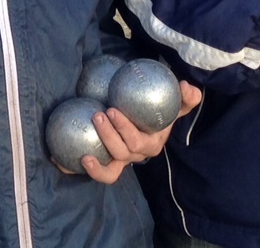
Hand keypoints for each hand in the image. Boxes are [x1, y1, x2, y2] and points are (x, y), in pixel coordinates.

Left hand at [78, 81, 202, 182]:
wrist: (147, 117)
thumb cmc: (159, 109)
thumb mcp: (175, 103)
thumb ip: (186, 97)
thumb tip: (185, 87)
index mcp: (152, 144)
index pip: (138, 142)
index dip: (124, 130)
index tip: (112, 110)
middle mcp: (137, 156)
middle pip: (122, 153)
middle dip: (109, 136)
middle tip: (98, 115)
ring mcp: (123, 160)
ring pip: (112, 169)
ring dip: (97, 160)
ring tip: (86, 143)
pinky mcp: (110, 162)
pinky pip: (101, 172)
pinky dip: (88, 170)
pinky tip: (74, 158)